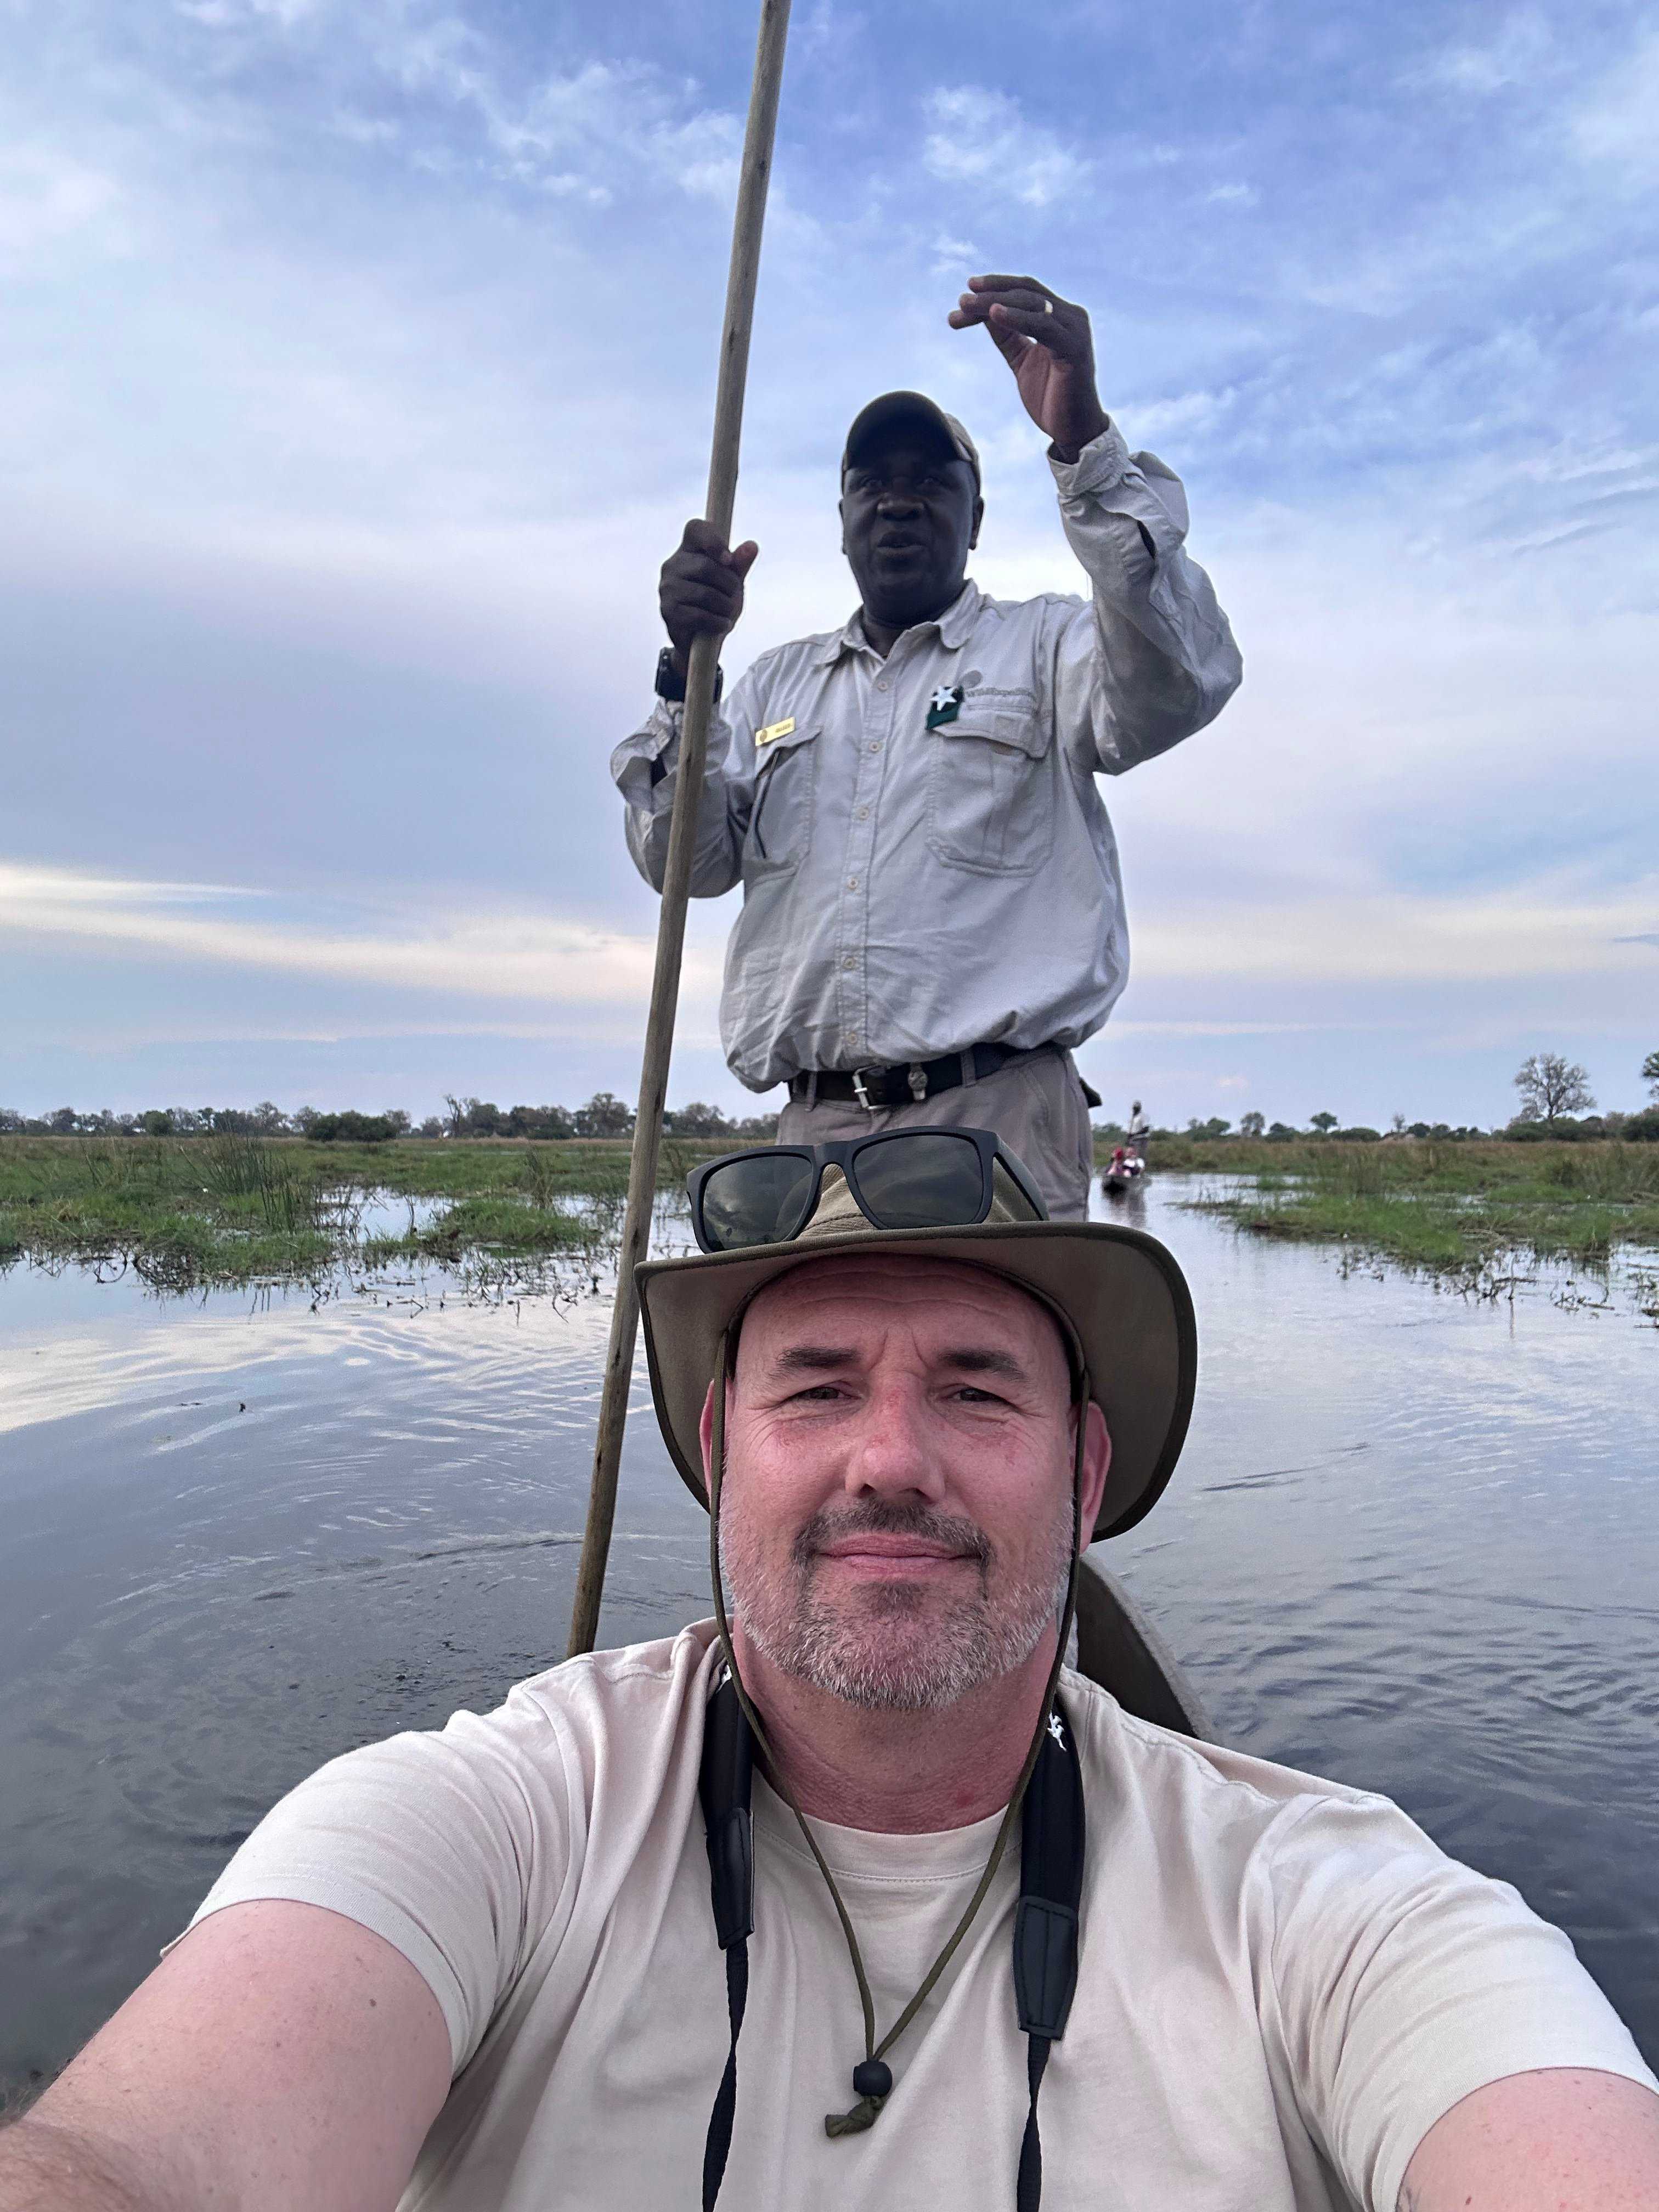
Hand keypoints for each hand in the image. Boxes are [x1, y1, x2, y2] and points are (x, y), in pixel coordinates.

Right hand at [659, 519, 759, 670]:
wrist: (700, 642)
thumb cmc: (717, 605)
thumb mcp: (733, 584)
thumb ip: (740, 565)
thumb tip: (752, 546)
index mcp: (688, 550)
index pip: (696, 528)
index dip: (713, 539)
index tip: (728, 560)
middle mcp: (672, 565)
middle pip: (706, 566)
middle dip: (729, 584)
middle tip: (734, 596)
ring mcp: (667, 588)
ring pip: (705, 593)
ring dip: (726, 606)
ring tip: (728, 612)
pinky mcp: (668, 612)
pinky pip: (700, 615)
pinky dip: (718, 622)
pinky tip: (722, 624)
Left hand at [948, 275, 1109, 460]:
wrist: (1074, 430)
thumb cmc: (1050, 397)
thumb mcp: (1021, 360)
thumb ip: (1007, 335)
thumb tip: (983, 312)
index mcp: (1059, 317)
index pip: (1025, 290)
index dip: (996, 286)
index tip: (966, 291)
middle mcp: (1070, 316)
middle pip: (1026, 292)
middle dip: (991, 293)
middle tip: (962, 299)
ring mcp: (1074, 330)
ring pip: (1031, 304)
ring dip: (996, 302)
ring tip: (968, 305)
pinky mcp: (1075, 348)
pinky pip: (1042, 326)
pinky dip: (1017, 318)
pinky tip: (994, 315)